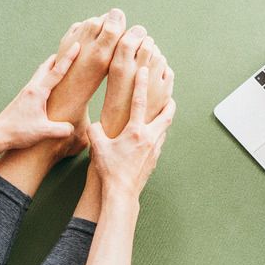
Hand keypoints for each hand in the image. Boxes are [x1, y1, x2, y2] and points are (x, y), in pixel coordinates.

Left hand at [0, 43, 81, 150]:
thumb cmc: (19, 131)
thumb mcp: (44, 132)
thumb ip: (61, 129)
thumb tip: (71, 128)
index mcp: (38, 92)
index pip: (57, 72)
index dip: (69, 58)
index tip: (77, 46)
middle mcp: (31, 88)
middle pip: (46, 67)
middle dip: (59, 58)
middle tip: (70, 50)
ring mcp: (25, 92)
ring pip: (40, 73)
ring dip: (51, 67)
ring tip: (60, 64)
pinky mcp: (23, 99)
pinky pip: (37, 82)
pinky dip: (45, 77)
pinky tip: (47, 86)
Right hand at [88, 67, 175, 198]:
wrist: (122, 192)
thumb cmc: (110, 170)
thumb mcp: (98, 147)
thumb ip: (95, 131)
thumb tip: (95, 126)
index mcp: (135, 131)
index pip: (139, 102)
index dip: (141, 84)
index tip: (144, 71)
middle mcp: (149, 138)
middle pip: (166, 115)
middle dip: (169, 103)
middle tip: (169, 96)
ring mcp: (154, 150)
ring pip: (164, 130)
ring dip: (164, 120)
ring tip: (162, 115)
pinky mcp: (154, 160)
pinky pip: (159, 143)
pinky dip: (158, 135)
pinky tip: (152, 137)